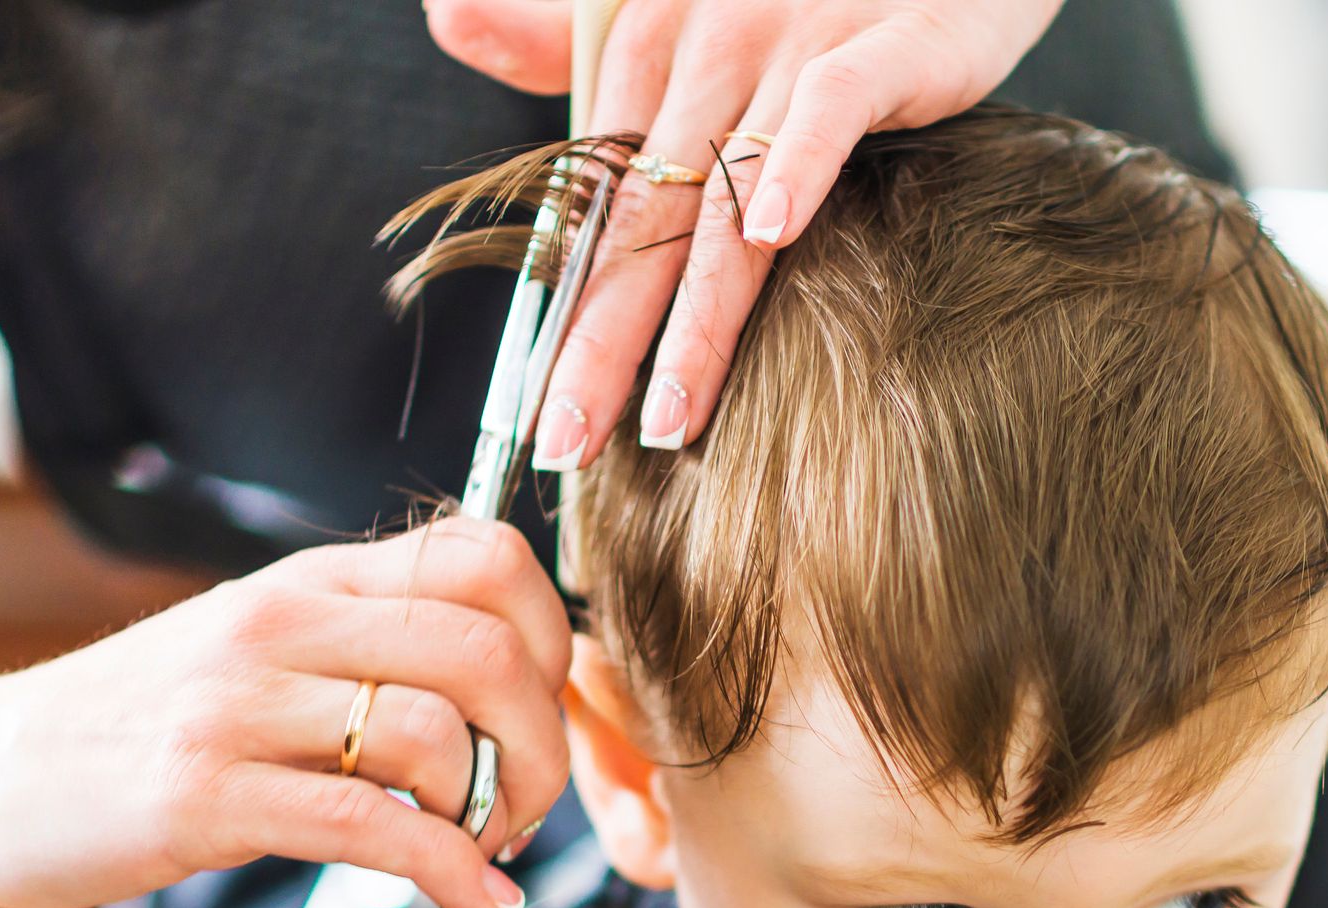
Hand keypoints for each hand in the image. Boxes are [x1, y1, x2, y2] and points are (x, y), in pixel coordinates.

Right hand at [0, 518, 571, 907]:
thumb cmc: (145, 720)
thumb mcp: (261, 649)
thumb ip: (370, 647)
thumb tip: (515, 685)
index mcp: (311, 579)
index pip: (485, 556)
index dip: (553, 638)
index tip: (545, 718)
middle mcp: (282, 621)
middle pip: (488, 651)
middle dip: (543, 747)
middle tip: (525, 809)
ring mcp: (237, 705)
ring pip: (436, 735)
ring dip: (492, 815)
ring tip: (477, 855)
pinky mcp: (202, 795)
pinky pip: (369, 828)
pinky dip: (447, 874)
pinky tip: (467, 905)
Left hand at [425, 0, 1064, 465]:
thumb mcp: (683, 7)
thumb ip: (565, 35)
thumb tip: (446, 18)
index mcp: (646, 45)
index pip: (592, 205)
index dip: (565, 311)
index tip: (539, 410)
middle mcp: (705, 44)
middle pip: (640, 221)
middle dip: (601, 343)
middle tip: (571, 444)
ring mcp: (790, 40)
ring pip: (725, 195)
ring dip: (696, 315)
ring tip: (668, 419)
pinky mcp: (881, 42)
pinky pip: (832, 105)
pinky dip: (802, 164)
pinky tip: (778, 237)